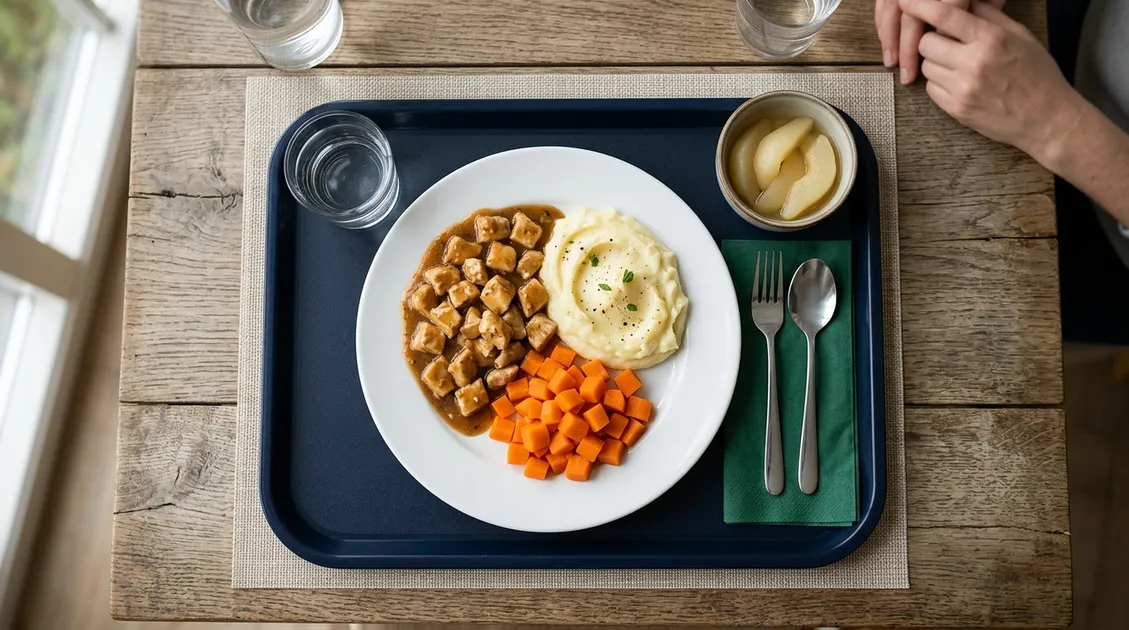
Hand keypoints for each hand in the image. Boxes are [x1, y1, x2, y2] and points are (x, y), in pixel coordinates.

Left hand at [900, 0, 1083, 162]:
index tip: (906, 2)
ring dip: (936, 62)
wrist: (1046, 118)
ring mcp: (963, 88)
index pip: (944, 16)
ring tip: (960, 65)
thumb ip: (988, 16)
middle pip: (926, 42)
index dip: (920, 6)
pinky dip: (939, 83)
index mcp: (991, 39)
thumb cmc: (1037, 74)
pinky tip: (960, 83)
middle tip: (950, 44)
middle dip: (933, 40)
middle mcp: (974, 62)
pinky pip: (930, 89)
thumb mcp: (1020, 36)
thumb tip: (963, 2)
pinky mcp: (956, 109)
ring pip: (926, 66)